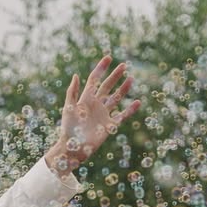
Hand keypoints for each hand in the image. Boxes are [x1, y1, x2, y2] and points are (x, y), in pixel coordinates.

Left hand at [45, 55, 140, 173]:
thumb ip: (72, 92)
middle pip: (107, 87)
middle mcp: (96, 105)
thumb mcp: (69, 108)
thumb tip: (75, 75)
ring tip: (131, 79)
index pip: (94, 80)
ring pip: (116, 98)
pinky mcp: (109, 126)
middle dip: (115, 76)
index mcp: (86, 99)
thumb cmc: (68, 129)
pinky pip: (122, 116)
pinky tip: (137, 102)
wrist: (73, 148)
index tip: (109, 58)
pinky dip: (130, 110)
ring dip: (123, 89)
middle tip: (124, 65)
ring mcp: (103, 115)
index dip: (101, 69)